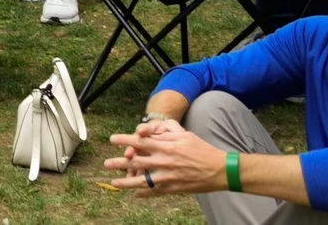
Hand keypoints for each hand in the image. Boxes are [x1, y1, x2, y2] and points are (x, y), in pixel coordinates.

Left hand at [103, 122, 225, 195]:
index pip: (140, 142)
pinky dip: (144, 194)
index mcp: (166, 147)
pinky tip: (135, 195)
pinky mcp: (174, 188)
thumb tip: (148, 132)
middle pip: (137, 162)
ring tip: (114, 183)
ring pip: (142, 181)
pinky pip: (155, 192)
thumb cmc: (202, 150)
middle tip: (106, 163)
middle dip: (119, 163)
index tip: (112, 139)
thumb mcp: (184, 135)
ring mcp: (168, 177)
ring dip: (126, 182)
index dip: (125, 140)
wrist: (221, 170)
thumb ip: (165, 134)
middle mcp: (164, 162)